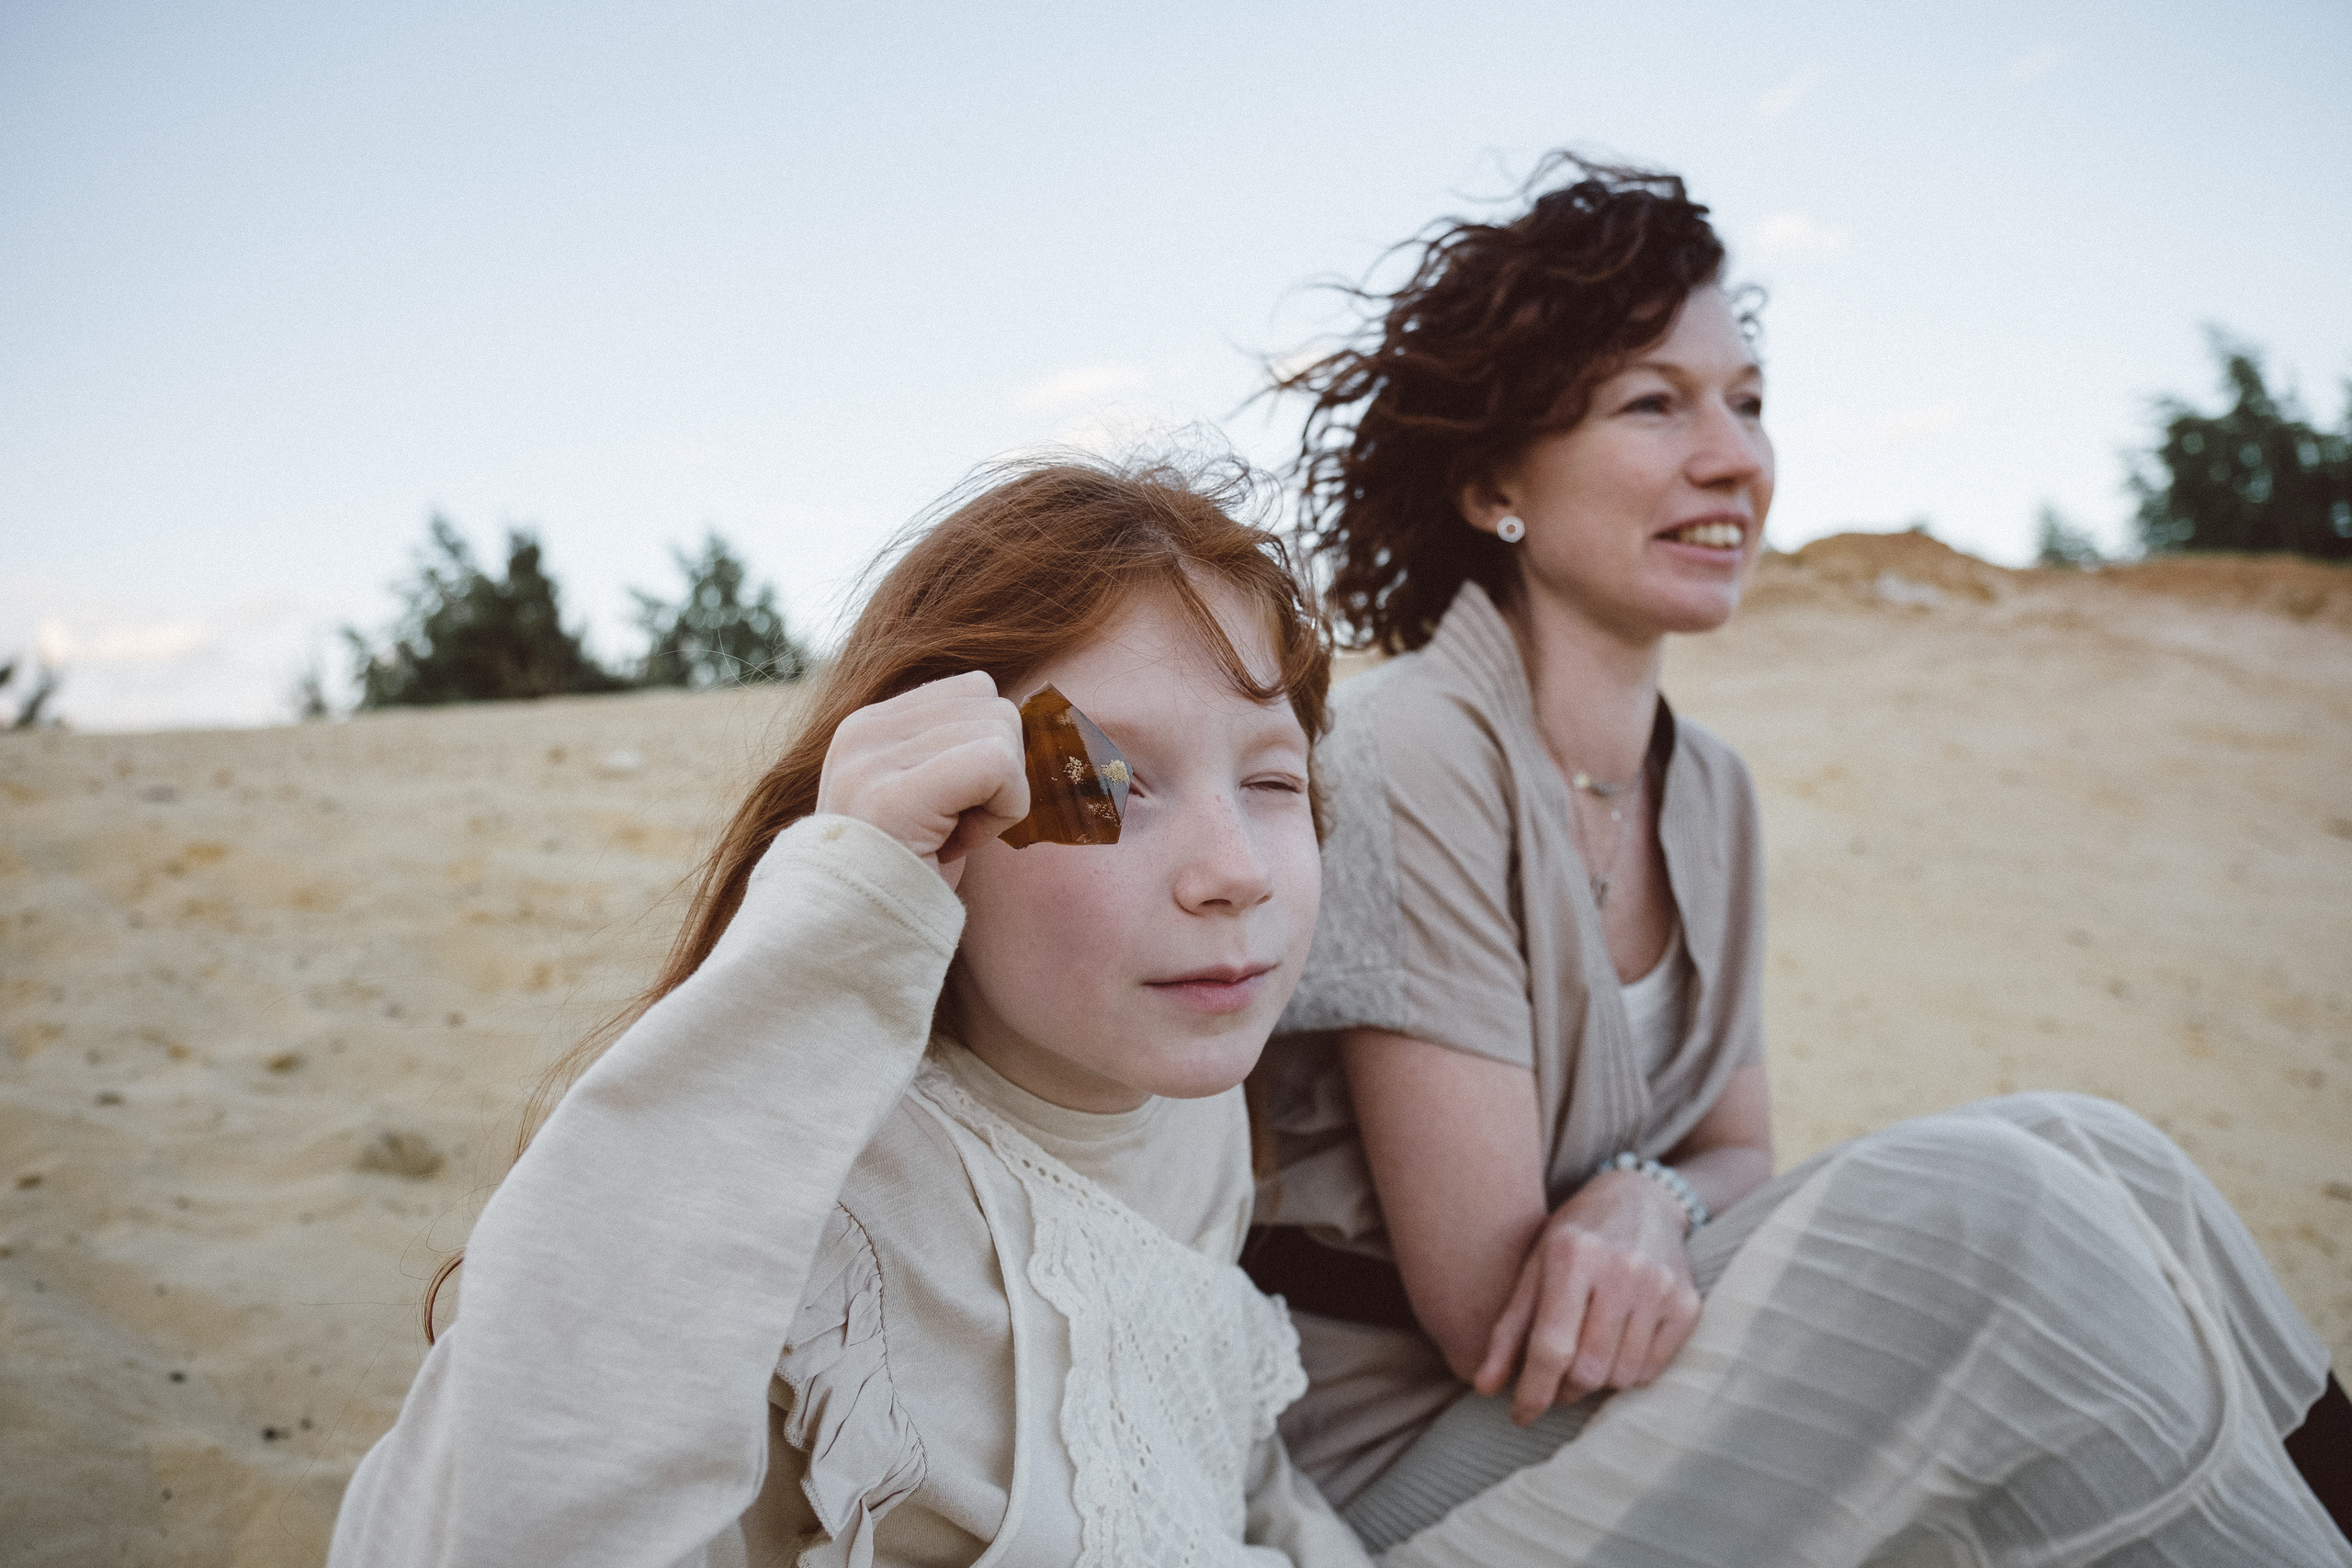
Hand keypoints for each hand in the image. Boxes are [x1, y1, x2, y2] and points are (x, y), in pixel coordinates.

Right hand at [813, 672, 1028, 887]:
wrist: (854, 944)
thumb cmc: (905, 880)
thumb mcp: (926, 801)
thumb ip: (952, 752)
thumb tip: (1018, 721)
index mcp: (868, 727)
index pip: (974, 691)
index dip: (989, 751)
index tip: (954, 809)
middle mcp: (863, 731)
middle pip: (995, 708)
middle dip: (999, 775)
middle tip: (955, 831)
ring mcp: (871, 760)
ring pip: (1003, 732)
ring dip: (1000, 798)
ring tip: (950, 840)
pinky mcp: (893, 794)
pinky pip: (999, 765)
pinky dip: (1003, 811)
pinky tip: (960, 846)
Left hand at [1472, 1168, 1701, 1424]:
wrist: (1640, 1199)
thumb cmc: (1575, 1238)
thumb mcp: (1533, 1268)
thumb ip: (1509, 1329)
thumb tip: (1484, 1386)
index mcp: (1573, 1257)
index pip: (1551, 1346)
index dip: (1533, 1391)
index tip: (1520, 1415)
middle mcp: (1621, 1270)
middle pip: (1589, 1370)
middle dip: (1565, 1388)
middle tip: (1555, 1380)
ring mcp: (1660, 1287)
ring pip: (1621, 1376)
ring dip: (1597, 1382)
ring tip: (1584, 1358)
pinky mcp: (1687, 1304)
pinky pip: (1652, 1369)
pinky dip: (1627, 1372)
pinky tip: (1615, 1347)